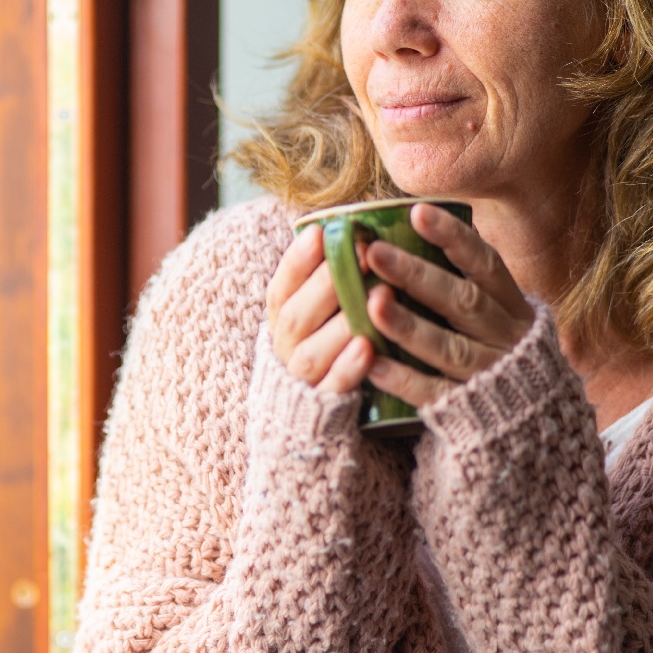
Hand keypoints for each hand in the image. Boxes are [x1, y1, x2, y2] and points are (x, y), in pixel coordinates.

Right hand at [267, 223, 375, 393]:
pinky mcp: (324, 407)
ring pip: (310, 351)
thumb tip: (356, 229)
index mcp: (282, 322)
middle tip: (362, 253)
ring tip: (372, 297)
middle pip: (295, 316)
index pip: (280, 288)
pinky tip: (368, 348)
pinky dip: (347, 368)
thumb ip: (331, 283)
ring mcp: (302, 381)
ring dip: (340, 322)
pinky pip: (332, 387)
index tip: (319, 233)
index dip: (296, 261)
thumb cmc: (332, 348)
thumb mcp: (323, 314)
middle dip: (326, 283)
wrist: (314, 422)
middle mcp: (285, 350)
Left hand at [361, 203, 534, 406]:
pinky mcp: (469, 411)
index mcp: (513, 307)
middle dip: (417, 275)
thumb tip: (415, 223)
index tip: (416, 212)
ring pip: (449, 348)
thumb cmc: (498, 353)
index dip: (454, 237)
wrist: (534, 425)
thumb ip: (465, 281)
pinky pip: (435, 393)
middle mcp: (506, 337)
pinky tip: (372, 363)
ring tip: (371, 302)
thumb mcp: (498, 314)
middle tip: (373, 251)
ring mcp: (490, 375)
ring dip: (409, 325)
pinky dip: (403, 379)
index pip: (486, 264)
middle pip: (463, 302)